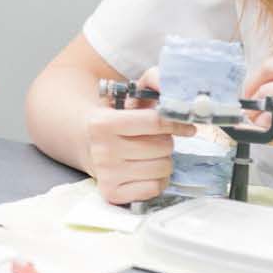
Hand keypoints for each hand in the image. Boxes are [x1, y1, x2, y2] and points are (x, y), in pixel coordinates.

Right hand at [84, 67, 193, 205]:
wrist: (85, 143)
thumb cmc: (114, 119)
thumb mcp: (127, 97)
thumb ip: (150, 81)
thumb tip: (164, 79)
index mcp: (103, 123)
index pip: (155, 123)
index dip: (177, 124)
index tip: (188, 126)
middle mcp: (102, 150)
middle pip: (163, 147)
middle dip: (166, 142)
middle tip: (156, 140)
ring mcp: (107, 174)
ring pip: (163, 169)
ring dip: (164, 161)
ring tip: (151, 155)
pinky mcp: (112, 194)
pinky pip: (155, 188)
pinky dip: (158, 180)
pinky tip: (146, 171)